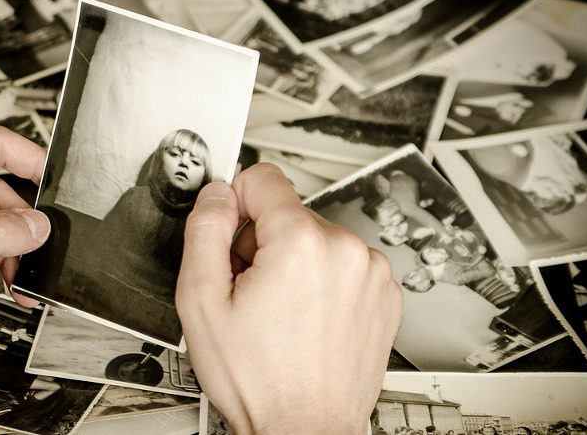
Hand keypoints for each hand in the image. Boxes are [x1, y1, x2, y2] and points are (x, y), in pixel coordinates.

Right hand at [176, 164, 401, 434]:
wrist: (305, 429)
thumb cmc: (260, 380)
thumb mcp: (201, 302)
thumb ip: (203, 232)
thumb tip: (215, 197)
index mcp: (302, 244)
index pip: (263, 177)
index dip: (235, 203)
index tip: (229, 230)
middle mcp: (346, 250)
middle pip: (288, 213)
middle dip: (262, 243)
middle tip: (250, 292)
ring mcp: (371, 273)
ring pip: (316, 239)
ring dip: (294, 264)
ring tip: (279, 312)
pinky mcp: (385, 294)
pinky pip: (342, 265)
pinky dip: (322, 283)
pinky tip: (305, 320)